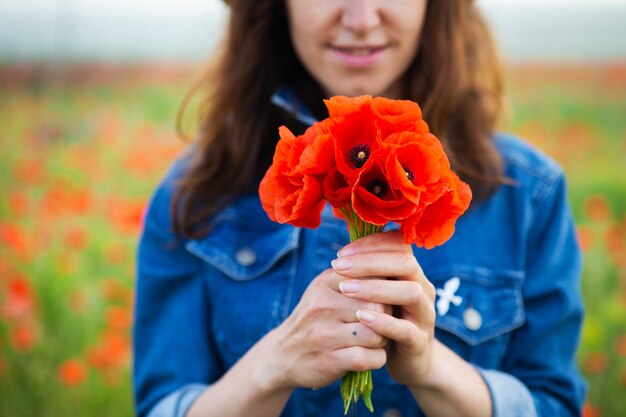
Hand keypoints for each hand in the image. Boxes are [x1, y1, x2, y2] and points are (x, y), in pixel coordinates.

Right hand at [262, 267, 389, 390]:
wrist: (281, 355)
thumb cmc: (313, 320)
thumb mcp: (323, 290)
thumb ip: (351, 277)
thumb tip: (390, 267)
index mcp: (325, 283)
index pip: (370, 278)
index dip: (384, 291)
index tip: (383, 300)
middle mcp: (323, 306)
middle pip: (378, 307)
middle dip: (387, 318)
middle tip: (383, 324)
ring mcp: (325, 334)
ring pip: (377, 334)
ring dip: (383, 341)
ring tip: (376, 341)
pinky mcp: (330, 361)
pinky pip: (370, 358)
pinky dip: (377, 359)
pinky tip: (370, 356)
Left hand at [332, 231, 437, 388]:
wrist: (410, 361)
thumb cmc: (387, 320)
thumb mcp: (379, 294)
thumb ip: (369, 274)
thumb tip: (342, 253)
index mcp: (412, 273)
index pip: (398, 245)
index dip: (371, 244)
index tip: (341, 253)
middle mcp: (423, 288)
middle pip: (406, 263)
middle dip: (369, 262)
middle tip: (338, 266)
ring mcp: (424, 315)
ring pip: (410, 292)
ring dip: (375, 288)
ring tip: (346, 289)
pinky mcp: (419, 341)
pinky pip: (405, 329)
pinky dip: (382, 322)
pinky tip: (360, 317)